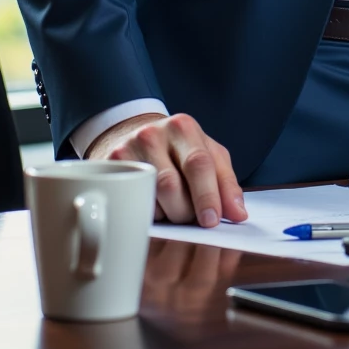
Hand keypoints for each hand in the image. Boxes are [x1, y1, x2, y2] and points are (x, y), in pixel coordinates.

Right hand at [86, 111, 247, 227]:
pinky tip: (152, 207)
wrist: (134, 135)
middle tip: (190, 217)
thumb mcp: (207, 154)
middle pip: (172, 185)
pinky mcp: (109, 167)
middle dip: (185, 211)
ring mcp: (128, 149)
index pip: (199, 163)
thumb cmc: (177, 150)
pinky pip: (130, 201)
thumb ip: (226, 182)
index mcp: (184, 127)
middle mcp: (153, 134)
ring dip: (166, 214)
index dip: (207, 195)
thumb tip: (238, 214)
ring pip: (150, 197)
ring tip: (171, 209)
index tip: (212, 221)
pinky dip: (146, 213)